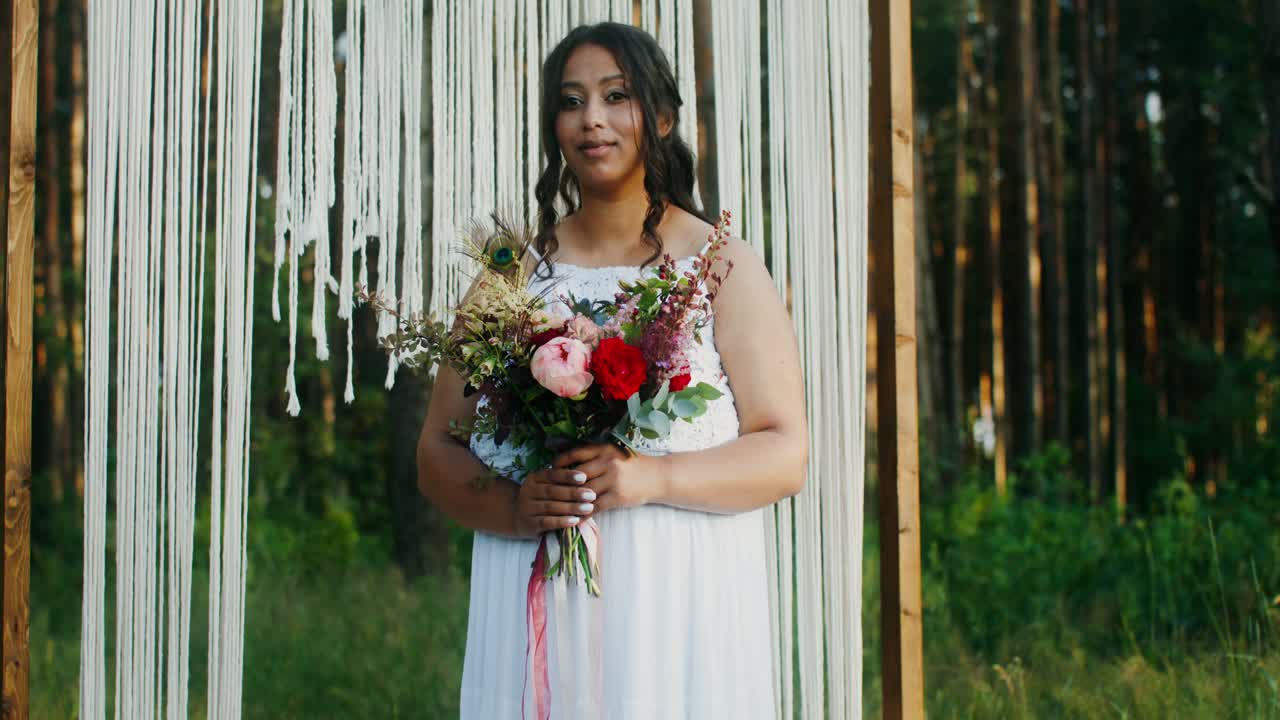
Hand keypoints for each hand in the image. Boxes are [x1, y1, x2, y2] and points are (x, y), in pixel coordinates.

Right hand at [512, 466, 598, 538]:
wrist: (516, 516)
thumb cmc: (540, 498)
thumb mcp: (545, 485)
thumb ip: (560, 481)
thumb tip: (586, 477)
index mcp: (533, 478)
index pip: (551, 474)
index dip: (567, 475)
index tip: (584, 477)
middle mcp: (528, 491)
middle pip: (552, 491)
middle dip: (573, 493)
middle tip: (591, 495)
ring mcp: (527, 508)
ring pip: (551, 507)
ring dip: (571, 508)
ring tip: (588, 508)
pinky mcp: (529, 524)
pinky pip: (547, 522)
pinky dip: (561, 521)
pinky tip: (575, 520)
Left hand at [552, 443, 669, 514]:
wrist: (657, 476)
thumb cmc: (633, 465)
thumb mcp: (614, 453)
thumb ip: (594, 456)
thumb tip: (569, 463)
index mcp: (604, 450)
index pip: (574, 454)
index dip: (559, 463)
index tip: (550, 470)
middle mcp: (607, 462)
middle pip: (576, 475)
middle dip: (562, 484)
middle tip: (550, 492)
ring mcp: (613, 480)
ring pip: (584, 492)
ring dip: (570, 501)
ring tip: (557, 507)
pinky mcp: (618, 496)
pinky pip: (595, 507)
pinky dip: (583, 513)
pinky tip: (575, 517)